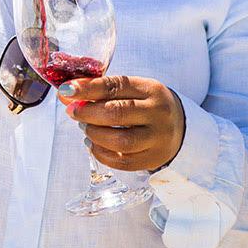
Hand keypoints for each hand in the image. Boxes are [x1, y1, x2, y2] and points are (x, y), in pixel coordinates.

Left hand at [59, 74, 185, 172]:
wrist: (181, 127)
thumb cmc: (148, 105)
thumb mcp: (133, 89)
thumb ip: (103, 90)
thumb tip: (66, 92)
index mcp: (151, 89)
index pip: (116, 86)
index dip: (88, 88)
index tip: (67, 89)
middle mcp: (157, 113)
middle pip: (117, 113)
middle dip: (88, 112)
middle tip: (72, 111)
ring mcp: (157, 139)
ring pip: (120, 140)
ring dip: (95, 134)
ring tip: (85, 127)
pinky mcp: (153, 159)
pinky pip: (123, 161)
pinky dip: (102, 153)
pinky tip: (93, 144)